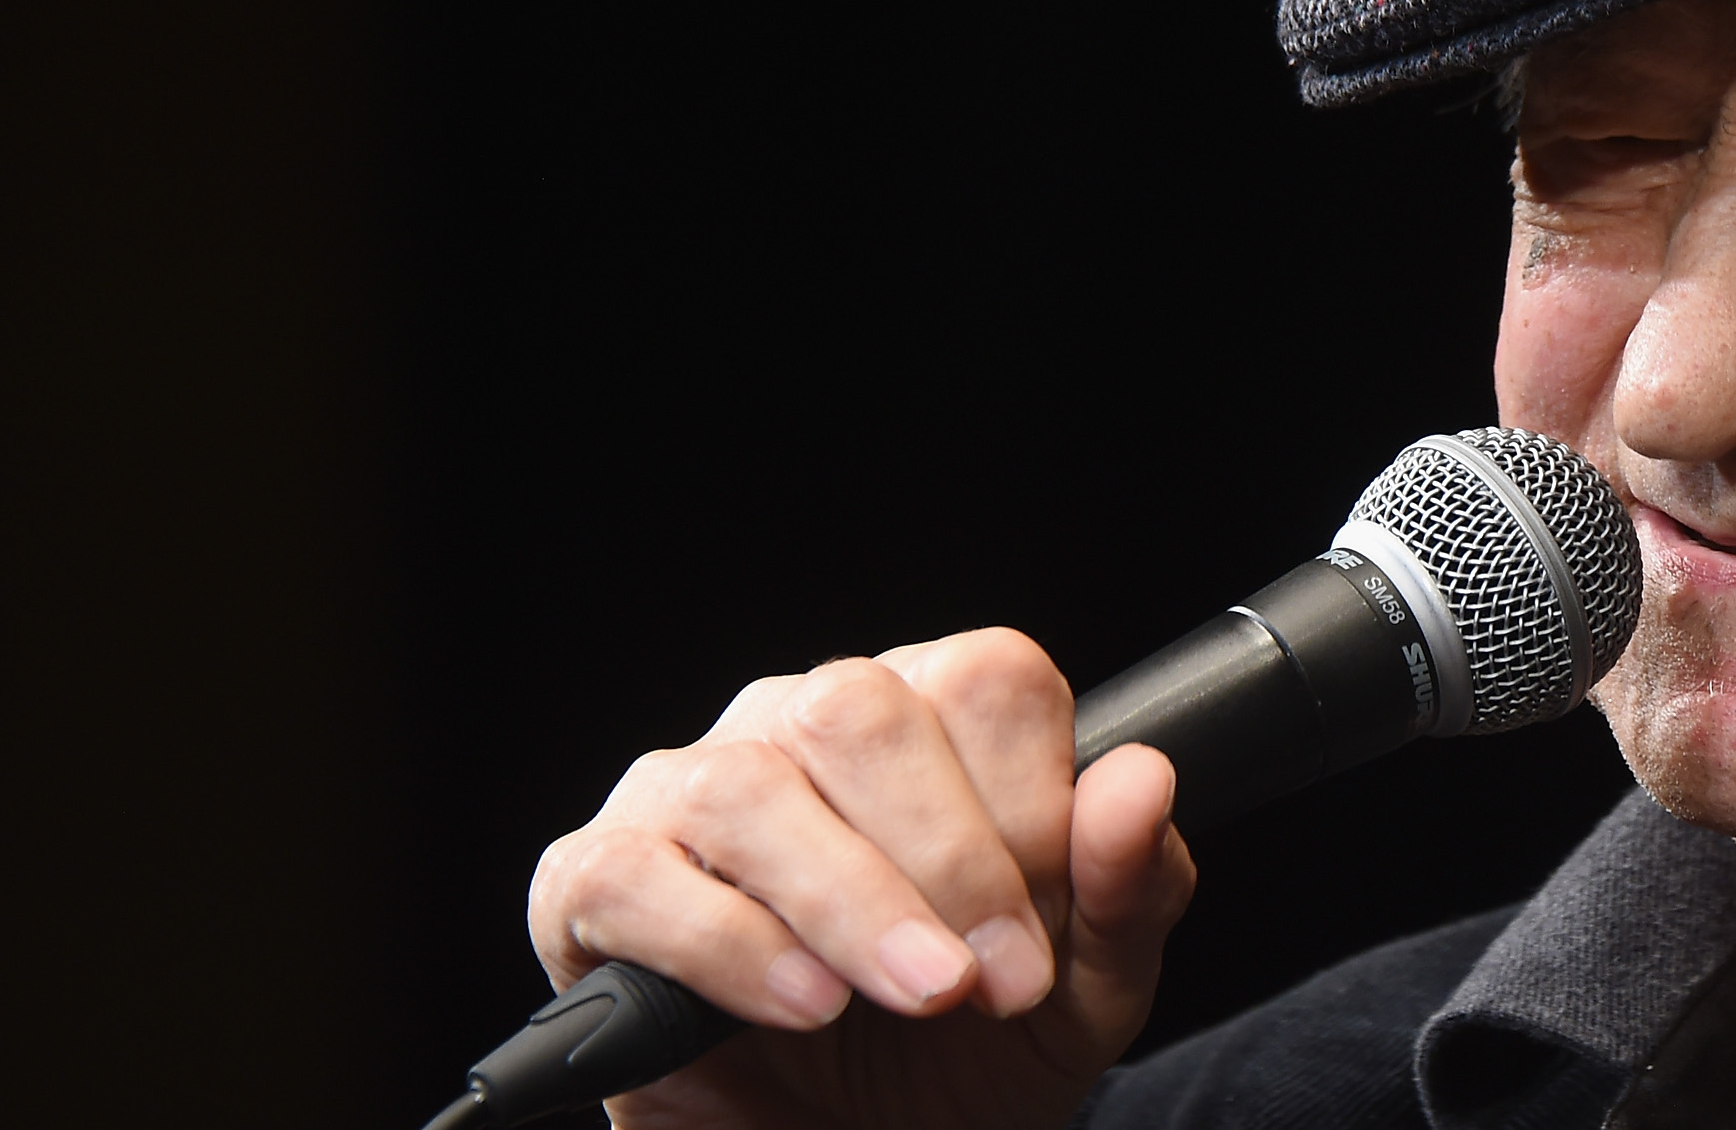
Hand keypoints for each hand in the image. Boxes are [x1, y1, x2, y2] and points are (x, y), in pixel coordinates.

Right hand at [527, 629, 1196, 1129]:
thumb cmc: (961, 1058)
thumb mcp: (1081, 993)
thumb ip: (1129, 886)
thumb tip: (1145, 778)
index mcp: (924, 717)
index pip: (983, 677)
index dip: (1027, 805)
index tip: (1041, 941)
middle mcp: (796, 724)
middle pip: (860, 709)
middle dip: (944, 858)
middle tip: (983, 987)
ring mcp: (683, 790)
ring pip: (750, 785)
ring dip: (849, 901)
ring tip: (911, 996)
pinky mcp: (591, 882)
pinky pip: (636, 877)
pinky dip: (729, 944)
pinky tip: (802, 1005)